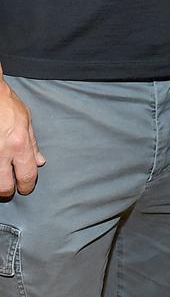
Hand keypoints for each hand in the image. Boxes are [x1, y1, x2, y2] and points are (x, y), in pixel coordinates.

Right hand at [0, 76, 44, 197]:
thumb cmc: (7, 105)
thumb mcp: (26, 121)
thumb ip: (32, 144)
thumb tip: (39, 162)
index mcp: (19, 144)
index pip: (27, 175)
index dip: (27, 186)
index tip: (26, 188)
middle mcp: (2, 152)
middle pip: (5, 187)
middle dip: (9, 191)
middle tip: (11, 188)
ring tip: (2, 178)